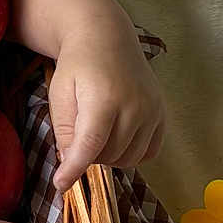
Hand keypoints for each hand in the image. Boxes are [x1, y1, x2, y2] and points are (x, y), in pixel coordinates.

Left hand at [47, 17, 165, 194]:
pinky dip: (131, 153)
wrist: (107, 36)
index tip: (60, 185)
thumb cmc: (78, 65)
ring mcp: (152, 110)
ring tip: (96, 135)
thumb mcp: (60, 94)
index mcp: (104, 99)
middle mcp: (134, 106)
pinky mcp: (161, 113)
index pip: (89, 146)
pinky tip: (117, 138)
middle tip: (76, 138)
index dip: (73, 170)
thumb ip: (64, 129)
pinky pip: (149, 152)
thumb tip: (70, 162)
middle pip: (109, 155)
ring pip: (129, 158)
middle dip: (89, 156)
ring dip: (109, 156)